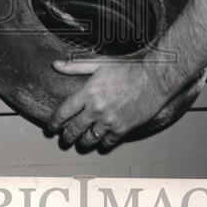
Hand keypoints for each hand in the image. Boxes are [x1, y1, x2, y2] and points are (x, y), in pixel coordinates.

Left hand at [46, 58, 167, 149]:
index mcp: (88, 93)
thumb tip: (56, 64)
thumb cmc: (129, 68)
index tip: (52, 126)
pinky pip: (107, 142)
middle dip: (66, 135)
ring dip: (82, 142)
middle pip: (74, 129)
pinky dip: (102, 143)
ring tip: (80, 142)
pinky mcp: (122, 129)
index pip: (64, 112)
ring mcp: (109, 121)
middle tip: (64, 137)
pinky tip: (101, 141)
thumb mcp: (99, 63)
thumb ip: (75, 66)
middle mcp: (96, 109)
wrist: (154, 77)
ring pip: (89, 139)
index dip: (55, 122)